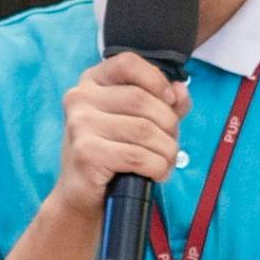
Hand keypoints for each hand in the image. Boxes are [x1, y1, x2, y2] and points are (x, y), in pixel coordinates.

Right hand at [52, 53, 190, 220]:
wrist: (83, 196)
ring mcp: (80, 126)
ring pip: (145, 131)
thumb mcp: (138, 121)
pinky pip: (138, 156)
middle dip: (168, 126)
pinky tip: (155, 175)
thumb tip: (180, 92)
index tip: (168, 103)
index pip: (128, 63)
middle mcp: (80, 98)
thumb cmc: (113, 155)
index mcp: (92, 82)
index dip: (156, 80)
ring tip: (165, 163)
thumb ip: (163, 103)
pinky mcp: (86, 154)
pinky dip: (157, 168)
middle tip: (170, 146)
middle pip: (143, 100)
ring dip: (166, 151)